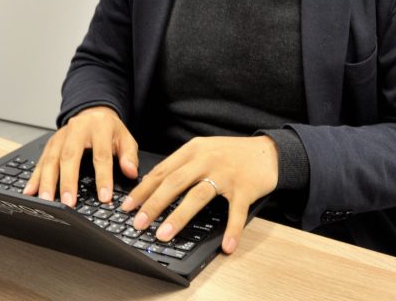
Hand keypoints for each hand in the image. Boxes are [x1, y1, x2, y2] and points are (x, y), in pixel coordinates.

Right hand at [23, 106, 138, 207]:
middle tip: (67, 203)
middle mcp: (76, 129)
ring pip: (51, 159)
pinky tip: (30, 191)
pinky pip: (40, 160)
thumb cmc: (110, 130)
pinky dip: (35, 177)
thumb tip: (131, 172)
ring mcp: (61, 135)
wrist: (94, 112)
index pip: (101, 155)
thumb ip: (129, 155)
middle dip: (67, 181)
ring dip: (47, 182)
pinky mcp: (50, 143)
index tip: (104, 196)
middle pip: (70, 156)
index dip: (103, 177)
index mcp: (99, 126)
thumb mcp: (125, 138)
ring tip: (46, 201)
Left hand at [119, 136, 277, 254]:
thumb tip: (153, 184)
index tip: (127, 206)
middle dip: (153, 204)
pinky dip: (232, 230)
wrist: (268, 151)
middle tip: (138, 223)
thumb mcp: (204, 150)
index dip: (143, 190)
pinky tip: (226, 245)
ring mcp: (226, 174)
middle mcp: (207, 160)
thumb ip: (181, 164)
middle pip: (174, 183)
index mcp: (193, 150)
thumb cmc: (232, 154)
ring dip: (179, 217)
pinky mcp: (245, 188)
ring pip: (198, 196)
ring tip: (164, 234)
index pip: (162, 171)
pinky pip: (236, 212)